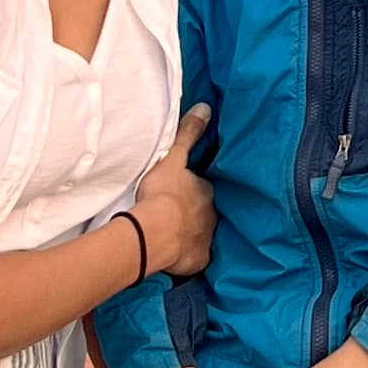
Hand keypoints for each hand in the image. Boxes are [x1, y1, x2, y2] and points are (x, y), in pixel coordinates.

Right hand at [132, 104, 215, 276]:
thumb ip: (189, 133)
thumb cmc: (162, 193)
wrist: (154, 233)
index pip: (203, 188)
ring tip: (175, 234)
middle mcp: (213, 215)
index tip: (181, 193)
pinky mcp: (199, 260)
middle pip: (204, 212)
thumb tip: (206, 107)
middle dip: (194, 212)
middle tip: (176, 214)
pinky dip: (187, 255)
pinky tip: (176, 254)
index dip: (193, 190)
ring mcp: (207, 239)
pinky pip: (194, 257)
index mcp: (207, 191)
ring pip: (201, 234)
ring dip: (191, 233)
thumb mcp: (173, 158)